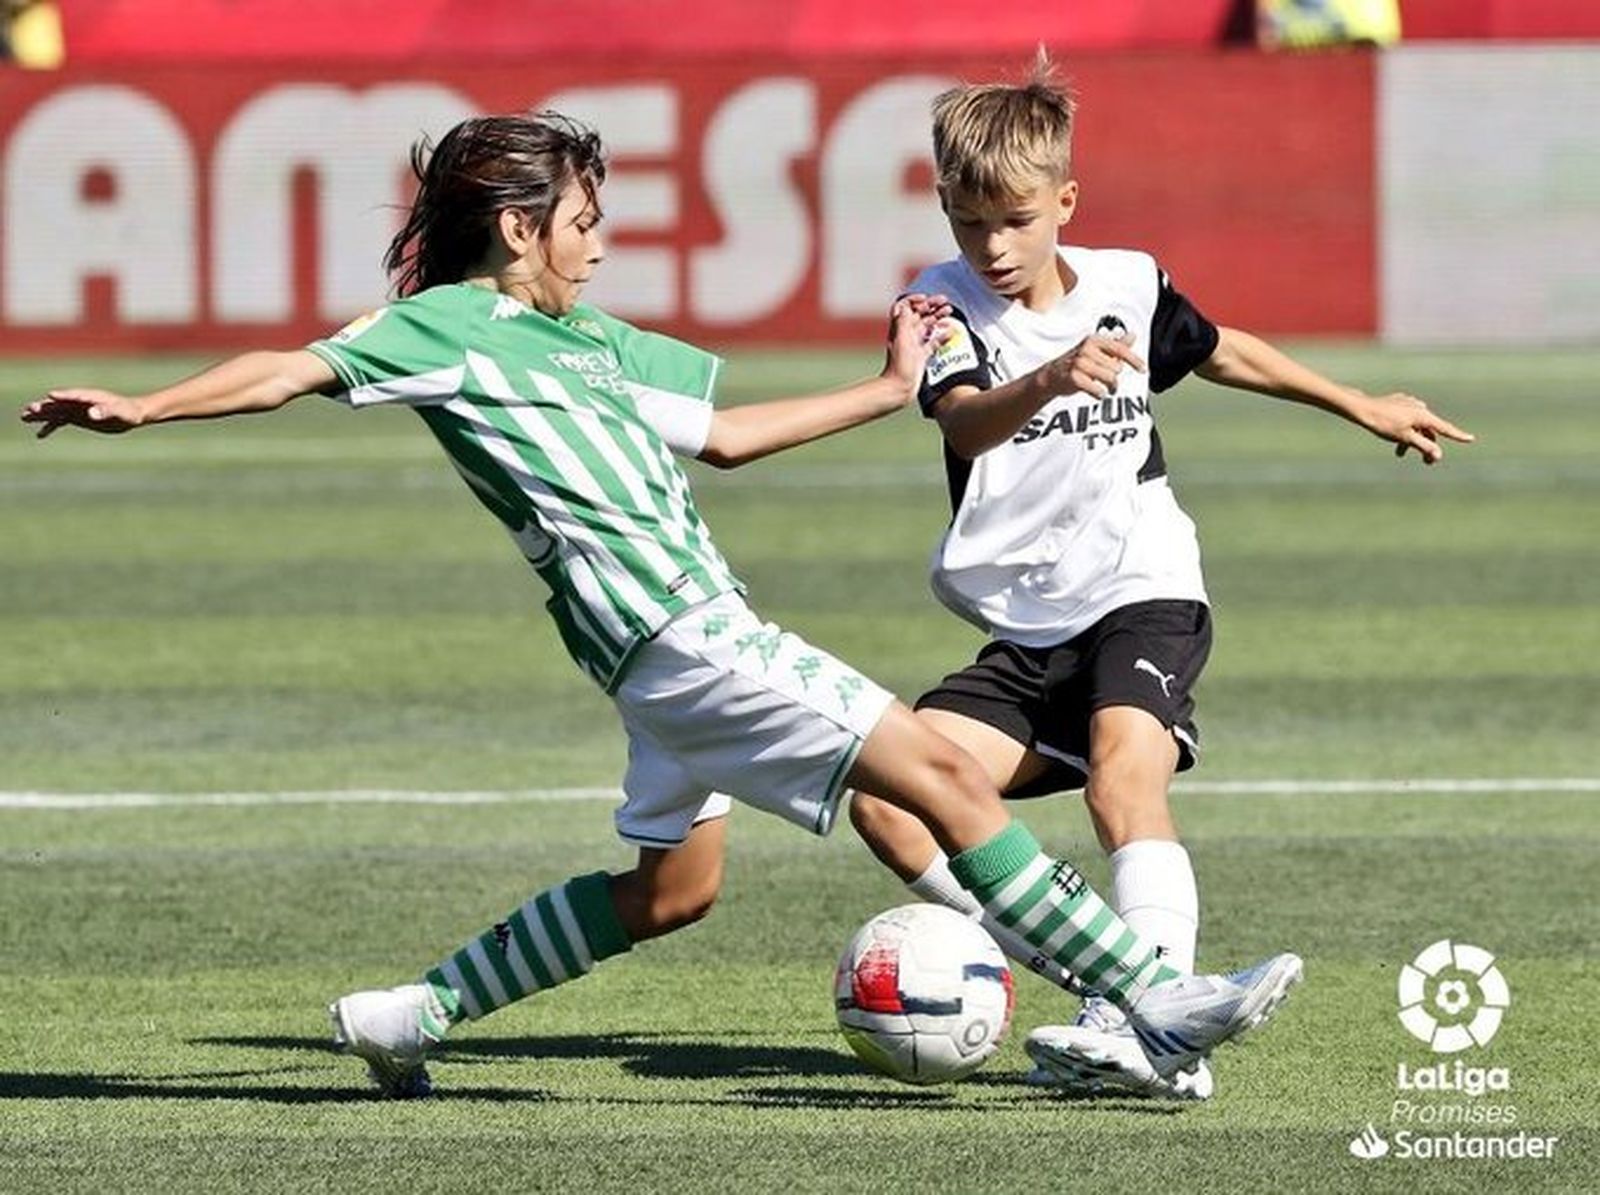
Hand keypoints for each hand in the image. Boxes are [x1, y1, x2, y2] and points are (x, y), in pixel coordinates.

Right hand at [21, 389, 144, 437]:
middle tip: (30, 409)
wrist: (132, 414)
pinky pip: (61, 422)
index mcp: (91, 397)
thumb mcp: (119, 412)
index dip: (63, 396)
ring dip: (42, 415)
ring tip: (24, 417)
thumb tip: (91, 414)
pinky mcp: (79, 418)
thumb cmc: (129, 411)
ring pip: (56, 412)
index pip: (74, 395)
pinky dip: (51, 427)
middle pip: (59, 404)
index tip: (50, 396)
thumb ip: (105, 411)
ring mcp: (78, 410)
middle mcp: (81, 402)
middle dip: (45, 407)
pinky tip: (40, 435)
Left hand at [882, 292, 951, 396]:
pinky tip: (951, 331)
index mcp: (899, 328)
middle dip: (931, 306)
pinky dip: (941, 335)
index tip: (926, 300)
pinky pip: (933, 342)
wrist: (899, 387)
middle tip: (945, 301)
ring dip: (937, 317)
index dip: (914, 300)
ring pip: (927, 326)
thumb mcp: (902, 340)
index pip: (904, 307)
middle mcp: (906, 334)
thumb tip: (906, 306)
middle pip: (918, 314)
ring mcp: (914, 345)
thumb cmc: (899, 366)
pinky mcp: (921, 356)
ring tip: (949, 310)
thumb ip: (904, 321)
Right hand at [1047, 334, 1146, 397]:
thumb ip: (1116, 345)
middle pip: (1116, 368)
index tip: (1143, 370)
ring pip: (1110, 379)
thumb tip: (1132, 335)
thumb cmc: (1077, 363)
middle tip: (1107, 381)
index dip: (1134, 360)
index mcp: (1094, 340)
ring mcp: (1080, 363)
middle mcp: (1087, 349)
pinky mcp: (1075, 378)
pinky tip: (1096, 393)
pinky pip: (1098, 390)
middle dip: (1115, 378)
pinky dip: (1100, 394)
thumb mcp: (1096, 351)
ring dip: (1110, 388)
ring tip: (1104, 388)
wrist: (1052, 376)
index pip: (1120, 349)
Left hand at [1355, 391, 1473, 464]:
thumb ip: (1423, 446)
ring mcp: (1410, 404)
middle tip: (1426, 463)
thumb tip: (1439, 455)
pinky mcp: (1400, 404)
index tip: (1471, 439)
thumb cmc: (1384, 423)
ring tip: (1400, 454)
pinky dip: (1404, 432)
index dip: (1458, 435)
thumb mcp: (1404, 438)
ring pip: (1417, 426)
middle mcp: (1420, 408)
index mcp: (1424, 415)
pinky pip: (1408, 420)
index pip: (1445, 428)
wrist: (1364, 409)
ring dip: (1413, 441)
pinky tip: (1393, 437)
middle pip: (1430, 430)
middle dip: (1428, 446)